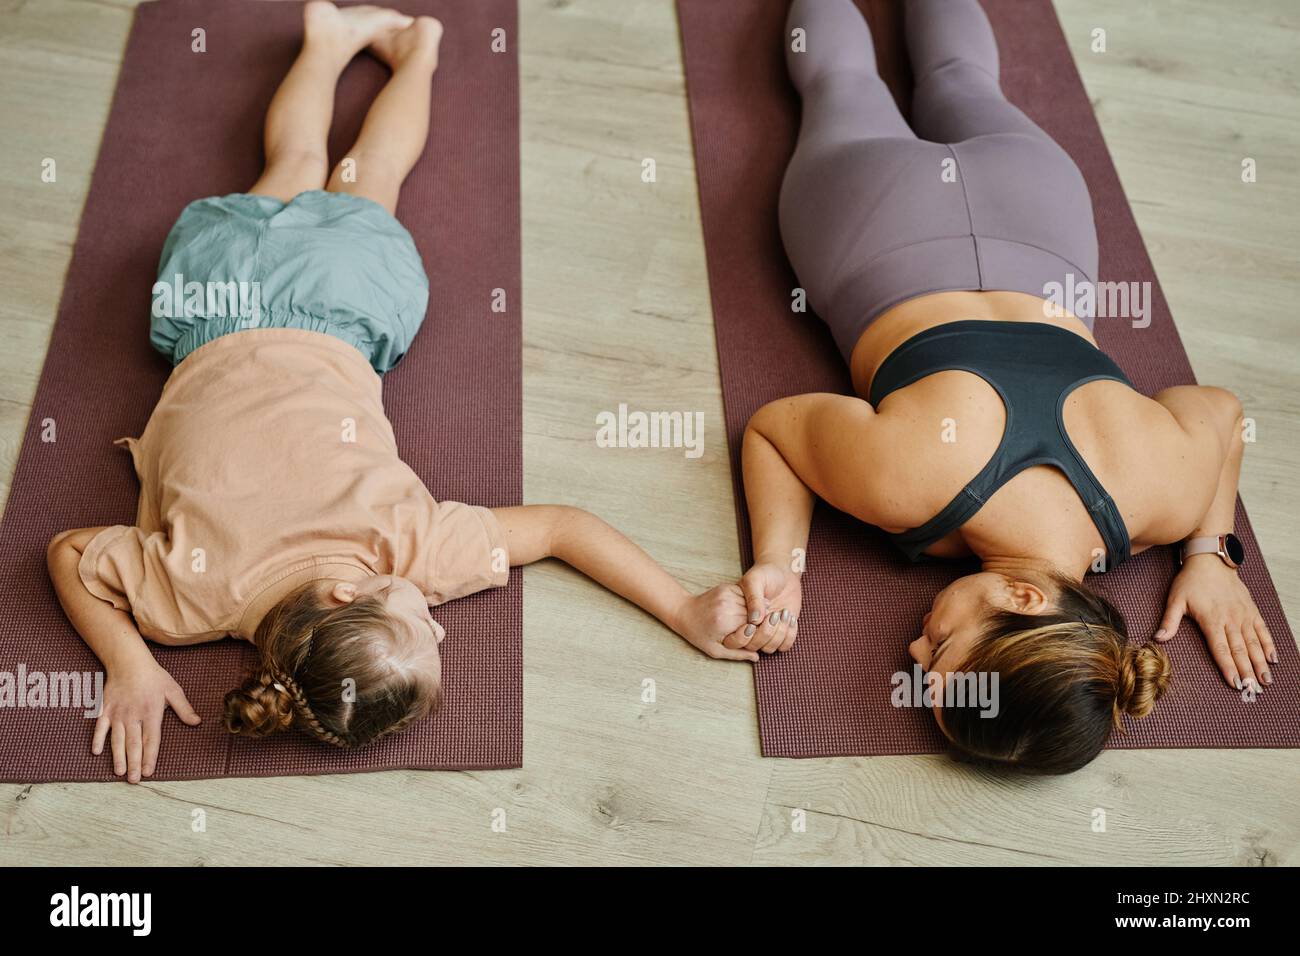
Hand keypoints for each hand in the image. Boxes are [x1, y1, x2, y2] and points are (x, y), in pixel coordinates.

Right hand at [93, 660, 201, 781]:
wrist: (130, 662)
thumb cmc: (154, 677)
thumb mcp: (174, 691)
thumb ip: (184, 709)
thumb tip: (196, 722)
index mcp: (151, 713)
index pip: (151, 740)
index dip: (150, 757)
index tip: (149, 772)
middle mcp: (133, 716)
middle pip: (134, 744)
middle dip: (134, 763)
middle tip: (134, 781)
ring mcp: (117, 713)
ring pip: (117, 739)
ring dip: (118, 757)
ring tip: (120, 772)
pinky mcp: (105, 709)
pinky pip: (100, 727)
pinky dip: (97, 739)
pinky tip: (97, 753)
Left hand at [672, 583, 757, 661]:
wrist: (684, 612)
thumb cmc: (699, 634)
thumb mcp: (715, 650)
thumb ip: (737, 654)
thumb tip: (757, 658)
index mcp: (725, 622)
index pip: (753, 626)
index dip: (757, 632)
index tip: (756, 636)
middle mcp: (726, 606)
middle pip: (754, 614)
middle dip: (758, 621)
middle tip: (759, 628)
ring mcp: (726, 594)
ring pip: (751, 603)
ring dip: (755, 611)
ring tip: (754, 618)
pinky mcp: (726, 587)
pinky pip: (745, 594)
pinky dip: (748, 602)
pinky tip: (746, 608)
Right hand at [723, 560, 802, 653]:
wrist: (782, 572)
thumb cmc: (765, 574)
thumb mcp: (755, 581)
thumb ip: (753, 599)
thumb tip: (754, 620)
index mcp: (739, 618)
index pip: (736, 640)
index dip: (745, 636)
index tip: (755, 622)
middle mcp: (752, 628)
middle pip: (754, 646)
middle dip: (766, 633)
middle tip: (774, 614)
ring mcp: (767, 631)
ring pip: (770, 648)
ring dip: (779, 633)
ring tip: (784, 613)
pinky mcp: (782, 632)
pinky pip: (784, 646)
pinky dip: (790, 635)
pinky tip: (791, 618)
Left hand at [1157, 553, 1276, 690]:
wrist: (1211, 560)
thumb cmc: (1191, 581)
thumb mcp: (1175, 599)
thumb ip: (1169, 621)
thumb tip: (1157, 639)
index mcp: (1211, 620)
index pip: (1221, 648)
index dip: (1228, 666)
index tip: (1235, 683)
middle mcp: (1231, 619)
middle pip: (1240, 649)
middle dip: (1248, 671)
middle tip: (1254, 690)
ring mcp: (1243, 615)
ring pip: (1254, 642)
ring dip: (1260, 662)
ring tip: (1266, 680)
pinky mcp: (1251, 610)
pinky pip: (1262, 630)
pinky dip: (1268, 644)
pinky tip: (1273, 659)